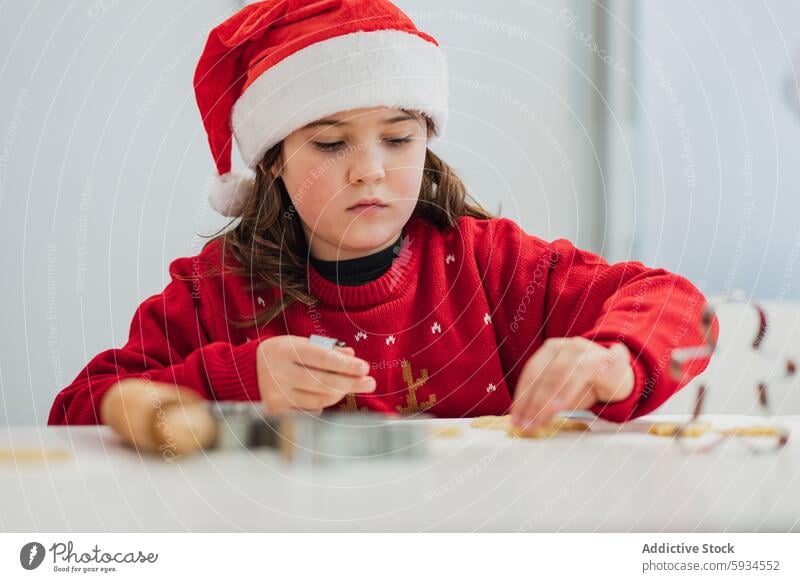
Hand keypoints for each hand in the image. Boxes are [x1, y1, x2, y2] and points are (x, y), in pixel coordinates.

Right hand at [255, 335, 375, 413]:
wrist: (244, 372)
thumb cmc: (279, 354)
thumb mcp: (298, 344)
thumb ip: (325, 349)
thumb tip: (351, 356)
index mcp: (285, 351)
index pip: (323, 359)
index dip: (346, 365)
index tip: (365, 368)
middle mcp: (280, 373)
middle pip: (324, 382)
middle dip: (351, 383)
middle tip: (370, 383)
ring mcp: (278, 394)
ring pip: (320, 399)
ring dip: (340, 393)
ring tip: (349, 386)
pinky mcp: (277, 411)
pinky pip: (310, 410)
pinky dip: (323, 403)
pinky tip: (327, 395)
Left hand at [511, 337, 634, 429]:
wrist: (625, 376)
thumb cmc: (590, 384)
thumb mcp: (564, 391)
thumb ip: (545, 398)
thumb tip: (524, 418)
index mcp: (551, 350)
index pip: (531, 372)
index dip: (521, 396)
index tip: (516, 417)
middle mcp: (566, 346)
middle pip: (543, 375)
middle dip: (531, 403)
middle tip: (525, 424)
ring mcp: (585, 350)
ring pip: (558, 376)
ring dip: (545, 402)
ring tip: (538, 421)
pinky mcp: (603, 359)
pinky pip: (580, 376)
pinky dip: (567, 392)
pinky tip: (558, 407)